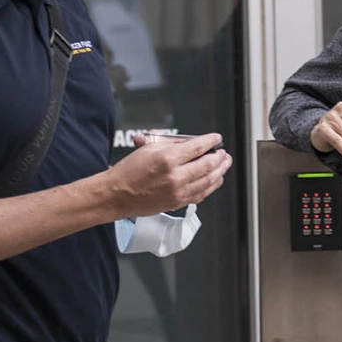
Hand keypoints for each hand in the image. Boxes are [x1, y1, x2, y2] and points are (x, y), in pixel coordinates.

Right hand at [107, 132, 231, 217]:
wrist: (117, 194)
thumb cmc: (128, 172)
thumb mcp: (149, 148)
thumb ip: (172, 144)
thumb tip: (190, 143)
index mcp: (168, 158)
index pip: (198, 147)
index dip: (211, 141)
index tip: (216, 138)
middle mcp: (175, 176)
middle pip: (208, 164)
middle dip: (220, 157)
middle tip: (223, 152)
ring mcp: (178, 191)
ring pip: (209, 181)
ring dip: (220, 171)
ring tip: (225, 164)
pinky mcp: (178, 202)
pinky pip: (202, 194)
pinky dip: (212, 186)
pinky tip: (215, 180)